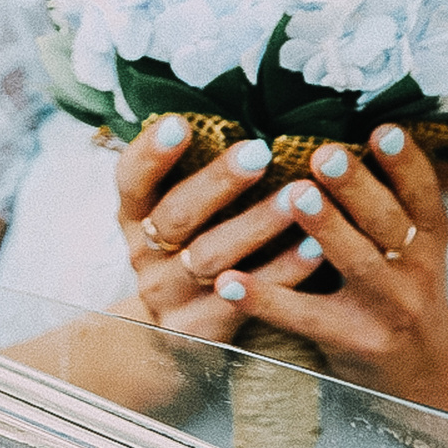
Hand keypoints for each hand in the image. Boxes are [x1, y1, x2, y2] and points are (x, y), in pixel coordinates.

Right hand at [114, 116, 317, 345]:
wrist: (174, 339)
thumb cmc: (189, 253)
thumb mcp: (175, 215)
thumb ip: (193, 175)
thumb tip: (244, 108)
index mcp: (135, 217)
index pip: (132, 180)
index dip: (152, 153)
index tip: (181, 123)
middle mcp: (145, 255)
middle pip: (175, 217)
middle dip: (217, 183)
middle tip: (259, 152)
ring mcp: (170, 296)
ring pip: (212, 258)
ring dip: (256, 225)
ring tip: (297, 198)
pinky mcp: (200, 330)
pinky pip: (246, 299)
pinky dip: (282, 271)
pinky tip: (316, 247)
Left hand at [215, 124, 447, 423]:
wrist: (426, 371)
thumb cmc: (401, 289)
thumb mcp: (413, 247)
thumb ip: (386, 202)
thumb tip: (336, 136)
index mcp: (427, 238)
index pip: (423, 194)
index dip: (406, 163)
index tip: (381, 129)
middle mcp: (414, 269)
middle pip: (387, 223)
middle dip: (356, 187)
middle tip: (324, 154)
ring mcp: (386, 307)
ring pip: (354, 262)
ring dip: (324, 228)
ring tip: (294, 196)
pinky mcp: (352, 340)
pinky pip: (303, 315)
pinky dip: (265, 297)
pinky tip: (229, 280)